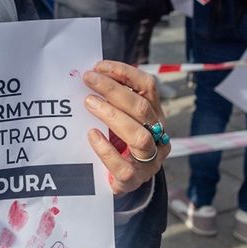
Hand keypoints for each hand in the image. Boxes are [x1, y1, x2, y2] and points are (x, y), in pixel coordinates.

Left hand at [82, 61, 168, 195]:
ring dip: (112, 116)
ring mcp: (150, 160)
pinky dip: (106, 150)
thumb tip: (89, 76)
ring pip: (139, 136)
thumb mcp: (120, 117)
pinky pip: (124, 167)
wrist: (122, 180)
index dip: (125, 73)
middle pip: (141, 108)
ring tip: (89, 103)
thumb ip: (111, 100)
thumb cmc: (119, 141)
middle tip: (88, 79)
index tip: (99, 66)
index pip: (148, 86)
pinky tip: (92, 136)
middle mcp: (158, 134)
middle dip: (113, 90)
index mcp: (155, 114)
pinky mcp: (135, 180)